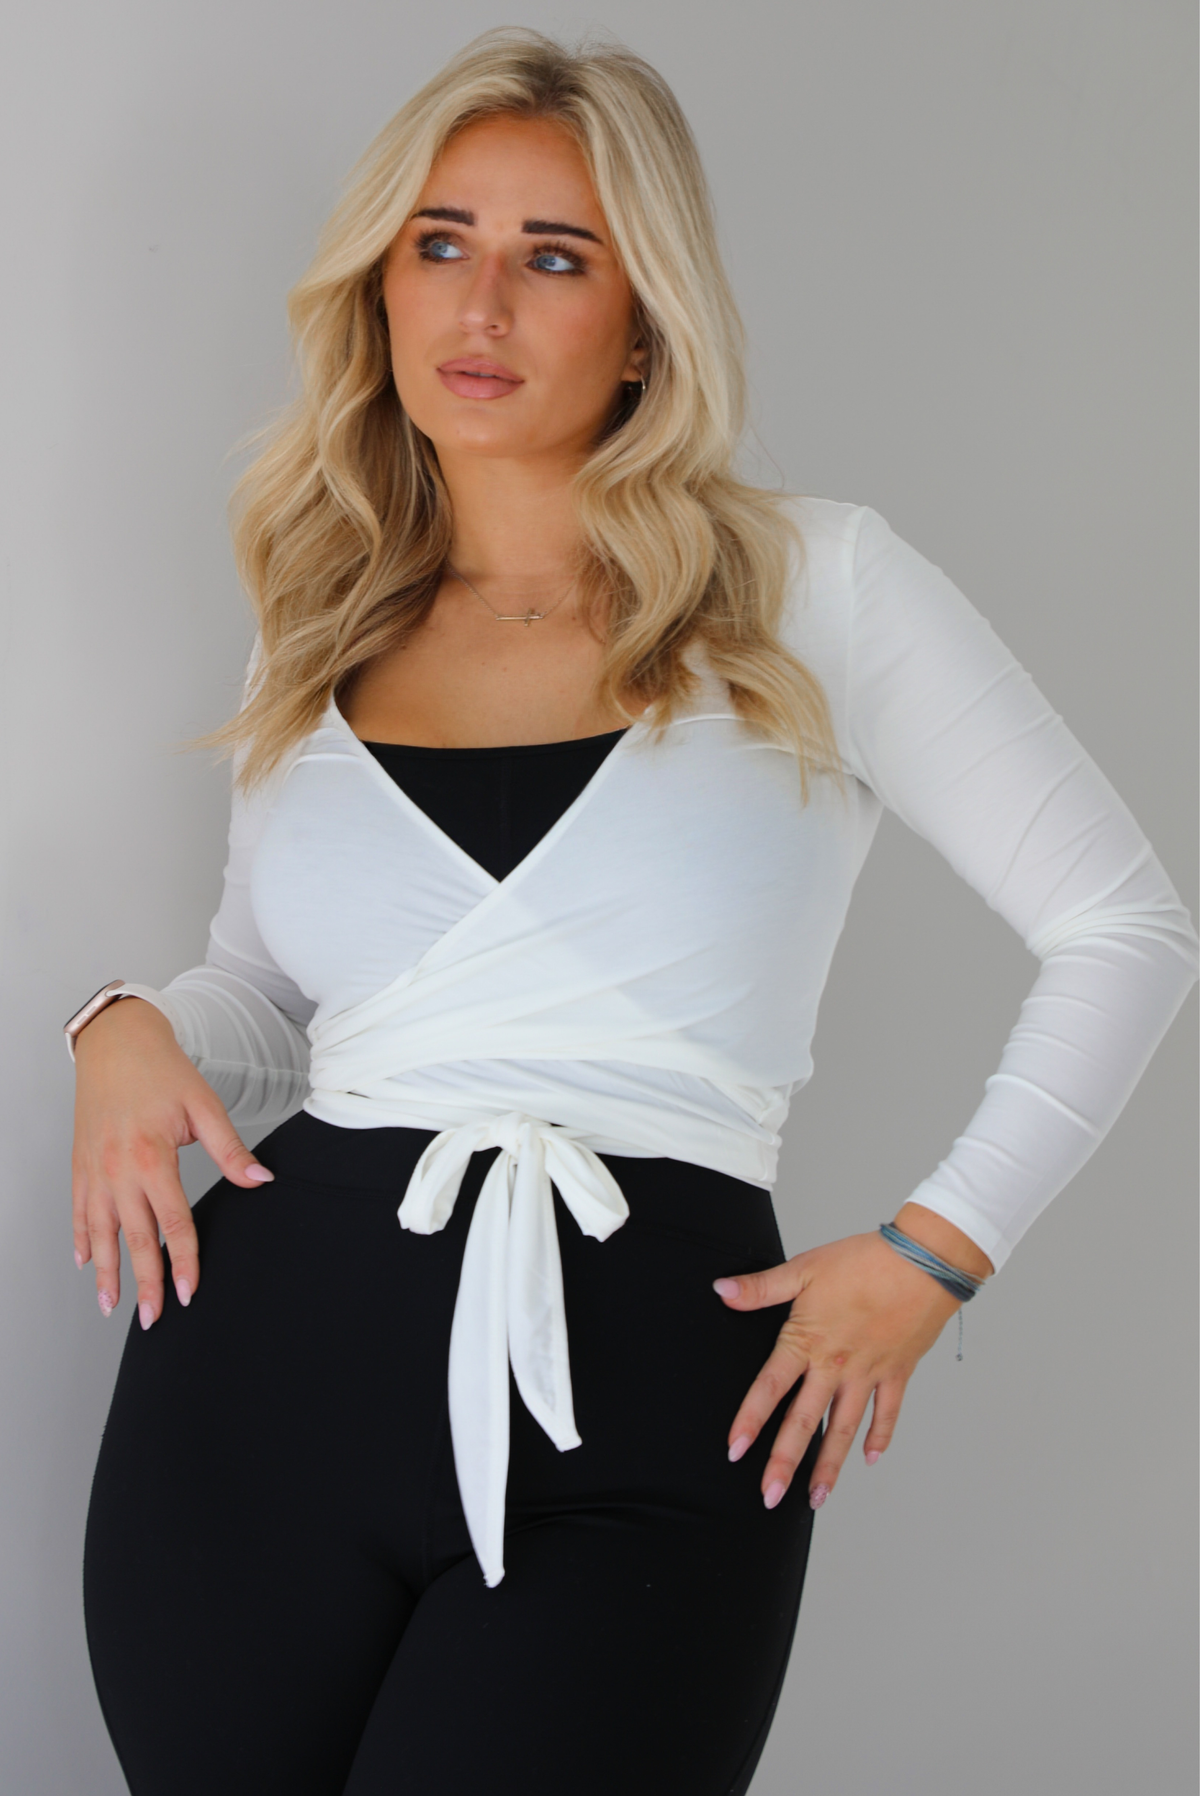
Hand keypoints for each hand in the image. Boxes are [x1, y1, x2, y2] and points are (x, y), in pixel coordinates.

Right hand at [71, 997, 273, 1328]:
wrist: (116, 1043)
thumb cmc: (162, 1072)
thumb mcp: (204, 1107)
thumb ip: (230, 1150)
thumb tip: (262, 1180)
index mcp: (152, 1157)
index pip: (172, 1222)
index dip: (183, 1260)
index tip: (189, 1292)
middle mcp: (117, 1169)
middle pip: (134, 1238)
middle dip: (145, 1282)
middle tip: (152, 1319)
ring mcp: (94, 1170)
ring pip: (99, 1232)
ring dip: (105, 1271)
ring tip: (111, 1304)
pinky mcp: (80, 1165)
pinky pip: (78, 1211)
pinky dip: (81, 1239)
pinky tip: (84, 1262)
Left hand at [714, 1210, 992, 1509]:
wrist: (922, 1261)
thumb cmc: (863, 1261)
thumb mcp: (805, 1269)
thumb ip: (761, 1288)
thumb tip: (721, 1290)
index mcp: (808, 1341)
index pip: (770, 1388)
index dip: (749, 1419)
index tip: (734, 1450)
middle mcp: (835, 1366)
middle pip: (804, 1422)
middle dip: (785, 1462)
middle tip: (770, 1497)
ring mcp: (868, 1374)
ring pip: (844, 1429)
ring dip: (830, 1465)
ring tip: (817, 1498)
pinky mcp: (897, 1373)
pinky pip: (888, 1413)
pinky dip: (880, 1437)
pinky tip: (870, 1460)